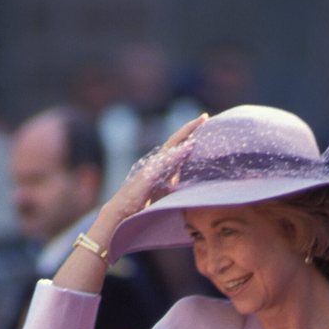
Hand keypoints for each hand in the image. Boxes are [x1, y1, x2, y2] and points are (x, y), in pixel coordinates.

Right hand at [89, 115, 207, 241]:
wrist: (123, 212)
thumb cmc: (142, 204)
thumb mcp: (164, 192)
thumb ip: (174, 183)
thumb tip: (189, 183)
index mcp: (162, 166)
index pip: (178, 147)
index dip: (190, 136)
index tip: (203, 124)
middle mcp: (157, 162)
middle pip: (175, 141)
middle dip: (190, 127)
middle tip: (204, 116)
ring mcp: (152, 167)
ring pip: (172, 147)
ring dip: (185, 135)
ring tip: (198, 124)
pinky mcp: (149, 176)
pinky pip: (166, 162)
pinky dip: (178, 153)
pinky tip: (188, 146)